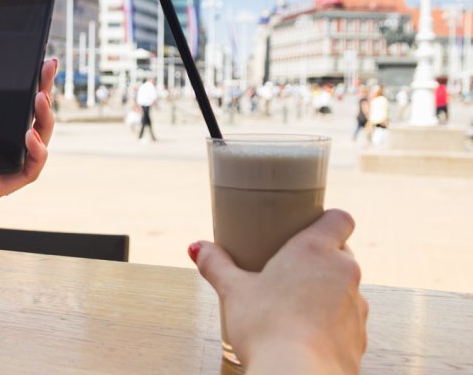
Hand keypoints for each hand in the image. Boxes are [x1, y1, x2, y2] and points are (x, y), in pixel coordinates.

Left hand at [0, 59, 56, 263]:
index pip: (7, 110)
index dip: (24, 88)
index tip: (33, 64)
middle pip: (29, 122)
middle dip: (44, 94)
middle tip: (47, 68)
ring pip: (37, 146)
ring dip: (46, 120)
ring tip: (41, 97)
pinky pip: (28, 172)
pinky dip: (37, 153)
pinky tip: (30, 134)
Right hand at [190, 210, 367, 373]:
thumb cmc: (266, 328)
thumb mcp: (233, 292)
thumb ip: (216, 265)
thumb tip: (197, 247)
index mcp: (315, 250)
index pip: (340, 219)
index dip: (327, 221)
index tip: (307, 230)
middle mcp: (344, 273)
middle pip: (341, 253)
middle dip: (320, 259)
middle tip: (289, 270)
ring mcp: (357, 307)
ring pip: (346, 288)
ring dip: (327, 292)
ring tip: (296, 305)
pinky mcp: (360, 337)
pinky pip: (348, 321)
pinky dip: (331, 323)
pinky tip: (306, 334)